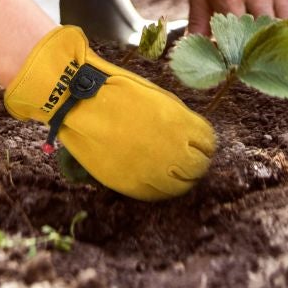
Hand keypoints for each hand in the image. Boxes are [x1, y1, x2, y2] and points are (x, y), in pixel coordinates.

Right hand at [4, 26, 214, 200]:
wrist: (79, 104)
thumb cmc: (117, 92)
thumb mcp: (158, 98)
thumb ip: (178, 119)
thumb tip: (190, 135)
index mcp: (180, 124)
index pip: (209, 144)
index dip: (205, 144)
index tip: (199, 144)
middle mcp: (171, 150)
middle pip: (199, 168)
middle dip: (196, 163)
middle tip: (188, 159)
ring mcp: (152, 171)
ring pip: (181, 186)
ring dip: (180, 178)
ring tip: (171, 171)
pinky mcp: (132, 185)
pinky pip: (156, 195)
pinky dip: (160, 189)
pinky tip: (156, 179)